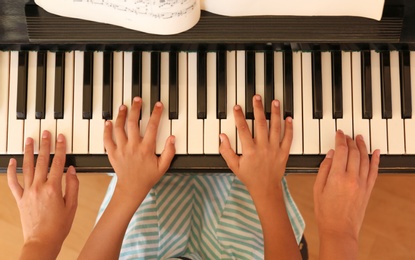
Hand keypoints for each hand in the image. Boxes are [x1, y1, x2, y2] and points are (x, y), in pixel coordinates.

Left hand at [7, 131, 78, 257]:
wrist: (42, 241)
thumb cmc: (59, 226)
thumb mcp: (72, 205)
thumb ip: (73, 185)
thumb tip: (71, 170)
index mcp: (53, 188)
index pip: (58, 163)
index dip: (60, 149)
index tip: (61, 138)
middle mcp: (39, 187)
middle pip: (42, 161)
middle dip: (44, 145)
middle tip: (45, 133)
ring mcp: (28, 192)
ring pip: (27, 167)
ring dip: (28, 152)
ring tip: (29, 140)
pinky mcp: (20, 199)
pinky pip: (13, 182)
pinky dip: (12, 171)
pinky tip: (13, 161)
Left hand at [104, 97, 174, 197]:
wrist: (132, 188)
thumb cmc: (148, 177)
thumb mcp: (163, 166)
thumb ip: (169, 152)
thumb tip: (172, 138)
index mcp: (146, 149)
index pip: (152, 127)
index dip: (156, 114)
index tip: (158, 105)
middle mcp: (133, 146)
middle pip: (133, 123)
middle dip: (136, 109)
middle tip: (138, 100)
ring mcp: (121, 149)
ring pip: (119, 128)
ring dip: (121, 116)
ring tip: (123, 106)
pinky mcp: (112, 153)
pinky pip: (107, 139)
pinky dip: (106, 130)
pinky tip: (108, 122)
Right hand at [220, 95, 292, 194]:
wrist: (265, 189)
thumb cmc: (249, 177)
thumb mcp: (234, 166)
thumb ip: (226, 150)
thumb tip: (221, 136)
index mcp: (250, 151)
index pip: (243, 129)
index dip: (239, 117)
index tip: (237, 107)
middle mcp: (263, 148)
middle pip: (260, 124)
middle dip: (258, 109)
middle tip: (257, 97)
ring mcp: (275, 149)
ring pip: (276, 128)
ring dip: (275, 114)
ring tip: (274, 102)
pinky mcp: (284, 152)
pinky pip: (288, 138)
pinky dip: (289, 128)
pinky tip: (288, 118)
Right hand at [314, 130, 379, 239]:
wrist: (339, 229)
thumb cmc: (326, 212)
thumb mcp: (318, 188)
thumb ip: (324, 169)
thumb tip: (331, 155)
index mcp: (337, 177)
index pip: (341, 151)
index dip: (340, 139)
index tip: (339, 134)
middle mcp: (352, 178)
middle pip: (354, 153)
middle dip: (350, 141)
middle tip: (347, 135)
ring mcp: (362, 184)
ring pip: (365, 159)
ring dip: (362, 146)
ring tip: (359, 138)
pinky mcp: (368, 189)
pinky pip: (374, 171)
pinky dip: (375, 160)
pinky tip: (376, 152)